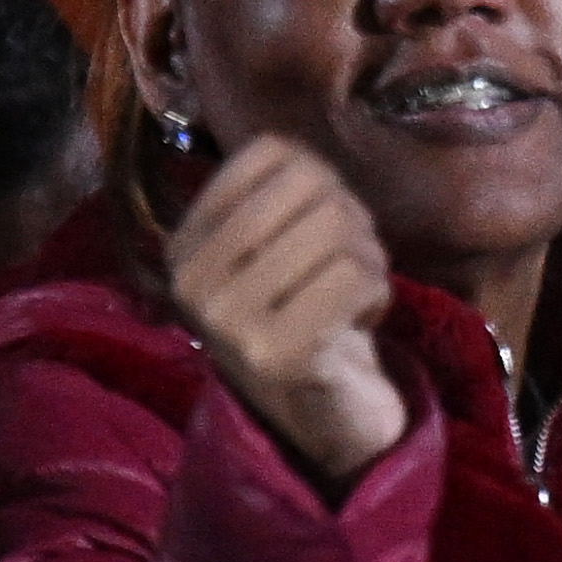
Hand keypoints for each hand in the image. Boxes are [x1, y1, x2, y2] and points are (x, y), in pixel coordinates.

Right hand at [152, 139, 418, 484]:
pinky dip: (377, 291)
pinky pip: (351, 276)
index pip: (268, 153)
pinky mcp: (275, 355)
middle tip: (352, 260)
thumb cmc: (307, 310)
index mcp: (184, 245)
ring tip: (355, 291)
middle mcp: (191, 282)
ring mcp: (228, 321)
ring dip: (369, 256)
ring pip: (335, 229)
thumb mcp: (277, 243)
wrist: (325, 408)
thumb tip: (294, 154)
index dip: (319, 173)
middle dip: (351, 216)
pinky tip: (360, 320)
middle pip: (310, 189)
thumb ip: (282, 188)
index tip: (323, 219)